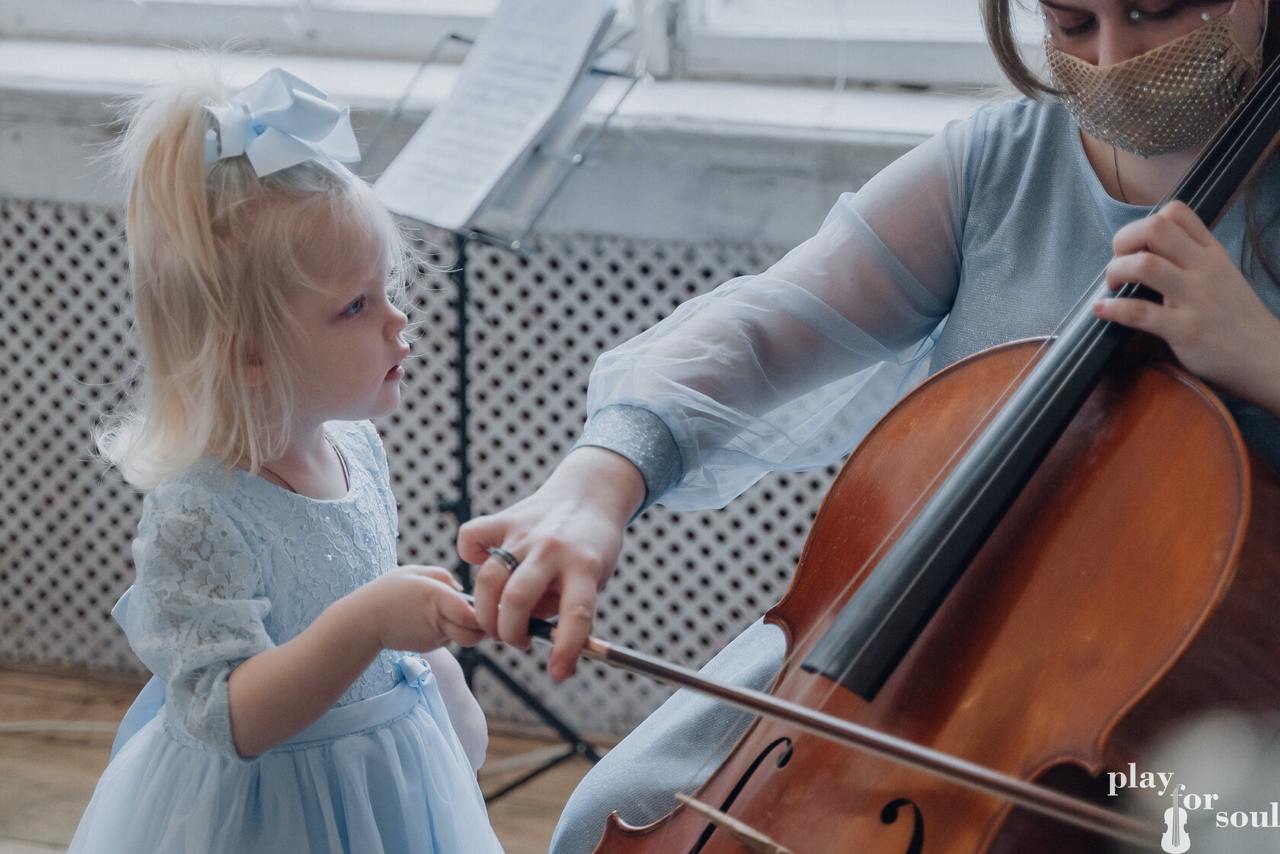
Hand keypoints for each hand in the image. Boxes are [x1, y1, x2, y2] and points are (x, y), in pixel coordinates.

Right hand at [354, 565, 485, 651]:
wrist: (364, 621)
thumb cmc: (388, 591)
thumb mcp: (415, 572)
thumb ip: (443, 577)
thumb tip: (462, 590)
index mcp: (437, 598)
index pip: (473, 616)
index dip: (484, 613)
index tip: (488, 603)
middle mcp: (438, 621)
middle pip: (475, 634)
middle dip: (483, 627)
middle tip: (483, 612)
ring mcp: (433, 638)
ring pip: (463, 637)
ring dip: (466, 628)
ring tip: (452, 611)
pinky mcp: (429, 647)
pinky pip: (448, 639)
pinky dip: (449, 631)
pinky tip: (433, 620)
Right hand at [456, 447, 644, 681]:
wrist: (590, 493)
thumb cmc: (592, 548)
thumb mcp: (594, 581)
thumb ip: (562, 608)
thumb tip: (532, 636)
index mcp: (585, 567)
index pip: (577, 614)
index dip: (566, 649)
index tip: (557, 673)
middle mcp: (553, 548)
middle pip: (517, 599)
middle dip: (509, 633)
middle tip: (515, 640)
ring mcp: (526, 532)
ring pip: (489, 578)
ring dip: (487, 611)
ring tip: (497, 620)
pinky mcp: (506, 518)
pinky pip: (471, 537)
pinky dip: (469, 556)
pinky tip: (482, 565)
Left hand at [1095, 201, 1279, 411]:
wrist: (1269, 357)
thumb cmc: (1238, 319)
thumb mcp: (1222, 277)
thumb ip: (1192, 261)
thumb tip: (1148, 254)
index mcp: (1212, 253)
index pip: (1177, 212)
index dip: (1144, 223)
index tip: (1135, 246)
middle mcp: (1204, 268)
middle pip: (1155, 229)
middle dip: (1123, 240)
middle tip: (1119, 262)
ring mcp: (1196, 298)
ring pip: (1144, 265)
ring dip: (1115, 271)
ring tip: (1112, 285)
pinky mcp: (1185, 329)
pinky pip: (1139, 312)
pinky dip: (1113, 308)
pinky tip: (1102, 309)